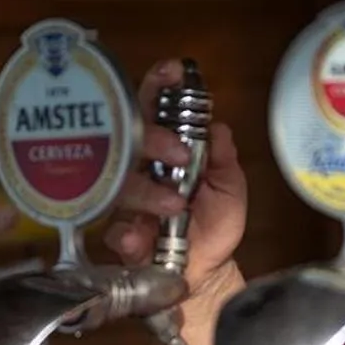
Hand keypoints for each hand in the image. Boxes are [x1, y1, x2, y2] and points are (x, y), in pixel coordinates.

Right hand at [103, 58, 247, 297]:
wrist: (206, 272)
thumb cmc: (214, 223)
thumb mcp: (229, 187)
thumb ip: (223, 158)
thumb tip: (218, 128)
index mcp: (166, 148)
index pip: (155, 107)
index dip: (160, 85)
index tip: (172, 71)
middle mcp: (140, 167)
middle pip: (127, 136)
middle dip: (150, 137)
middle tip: (177, 151)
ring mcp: (126, 200)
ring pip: (121, 184)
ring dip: (147, 191)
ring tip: (174, 204)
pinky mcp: (120, 234)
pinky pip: (115, 229)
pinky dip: (128, 234)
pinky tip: (140, 239)